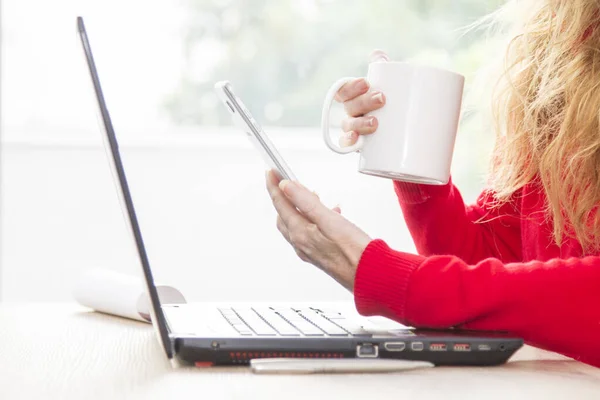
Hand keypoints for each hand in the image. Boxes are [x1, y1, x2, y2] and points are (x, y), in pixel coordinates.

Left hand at [265, 171, 371, 291]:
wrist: (370, 275)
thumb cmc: (354, 251)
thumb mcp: (328, 219)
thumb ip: (305, 201)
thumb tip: (286, 186)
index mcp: (300, 233)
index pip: (280, 204)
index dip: (274, 186)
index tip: (271, 172)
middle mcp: (301, 243)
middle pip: (283, 215)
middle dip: (283, 196)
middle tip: (286, 181)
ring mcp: (310, 250)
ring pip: (296, 224)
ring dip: (299, 207)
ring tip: (309, 194)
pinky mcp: (320, 254)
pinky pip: (309, 232)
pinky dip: (312, 218)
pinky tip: (328, 213)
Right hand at [335, 50, 388, 147]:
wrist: (409, 130)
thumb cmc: (397, 103)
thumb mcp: (394, 86)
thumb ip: (386, 70)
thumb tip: (377, 54)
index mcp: (355, 97)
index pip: (344, 90)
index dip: (351, 87)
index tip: (366, 83)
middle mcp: (352, 113)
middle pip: (350, 107)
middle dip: (363, 102)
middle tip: (382, 98)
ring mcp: (355, 130)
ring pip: (348, 125)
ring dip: (358, 123)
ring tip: (375, 123)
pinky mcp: (361, 146)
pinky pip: (347, 146)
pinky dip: (348, 143)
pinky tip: (355, 141)